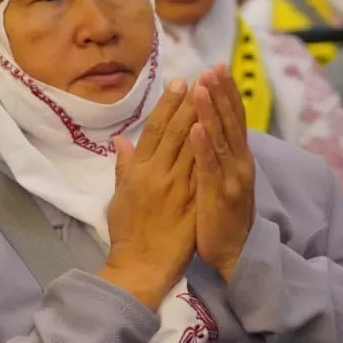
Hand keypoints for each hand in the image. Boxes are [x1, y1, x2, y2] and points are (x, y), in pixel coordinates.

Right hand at [100, 79, 198, 307]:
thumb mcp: (119, 195)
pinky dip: (214, 150)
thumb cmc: (127, 231)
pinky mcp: (195, 202)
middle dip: (191, 103)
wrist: (142, 264)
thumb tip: (121, 140)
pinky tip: (224, 132)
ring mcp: (179, 188)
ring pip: (195, 146)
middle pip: (178, 131)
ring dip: (206, 118)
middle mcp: (158, 174)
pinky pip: (207, 170)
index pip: (155, 130)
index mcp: (138, 171)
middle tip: (203, 77)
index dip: (168, 105)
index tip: (180, 83)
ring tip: (215, 95)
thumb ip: (123, 166)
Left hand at [190, 65, 255, 280]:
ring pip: (221, 139)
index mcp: (237, 158)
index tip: (216, 67)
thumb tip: (206, 127)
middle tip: (212, 67)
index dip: (225, 92)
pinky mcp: (218, 196)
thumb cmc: (221, 215)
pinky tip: (197, 129)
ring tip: (202, 87)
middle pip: (231, 121)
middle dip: (221, 93)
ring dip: (211, 112)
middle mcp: (239, 164)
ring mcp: (231, 179)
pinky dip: (204, 147)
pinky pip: (209, 168)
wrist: (232, 254)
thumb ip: (213, 153)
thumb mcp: (218, 179)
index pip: (232, 118)